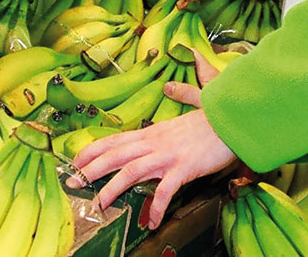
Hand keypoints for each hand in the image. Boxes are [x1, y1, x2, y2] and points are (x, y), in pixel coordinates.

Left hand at [67, 53, 235, 228]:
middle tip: (71, 182)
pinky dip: (157, 207)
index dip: (94, 150)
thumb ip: (181, 94)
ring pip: (131, 171)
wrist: (236, 119)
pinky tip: (152, 222)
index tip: (75, 160)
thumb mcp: (195, 103)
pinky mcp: (184, 168)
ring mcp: (168, 155)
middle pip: (116, 155)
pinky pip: (166, 191)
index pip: (116, 139)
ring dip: (112, 188)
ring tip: (99, 204)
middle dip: (90, 168)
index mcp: (154, 131)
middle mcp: (155, 142)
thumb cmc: (216, 116)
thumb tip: (171, 86)